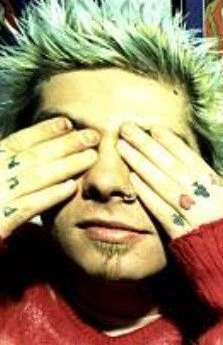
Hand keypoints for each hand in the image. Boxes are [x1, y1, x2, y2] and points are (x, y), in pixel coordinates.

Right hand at [0, 117, 97, 240]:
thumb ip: (10, 165)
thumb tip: (38, 151)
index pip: (18, 142)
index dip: (43, 131)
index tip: (68, 123)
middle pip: (32, 156)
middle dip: (64, 144)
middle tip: (92, 136)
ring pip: (34, 176)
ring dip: (65, 165)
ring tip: (90, 157)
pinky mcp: (0, 221)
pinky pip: (29, 205)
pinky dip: (50, 194)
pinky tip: (71, 187)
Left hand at [117, 124, 222, 239]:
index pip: (193, 160)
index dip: (172, 143)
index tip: (155, 129)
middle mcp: (209, 199)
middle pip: (174, 166)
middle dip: (149, 146)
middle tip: (128, 129)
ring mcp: (196, 215)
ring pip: (164, 183)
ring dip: (141, 163)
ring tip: (123, 148)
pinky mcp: (183, 233)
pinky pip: (162, 209)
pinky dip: (147, 193)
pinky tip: (132, 179)